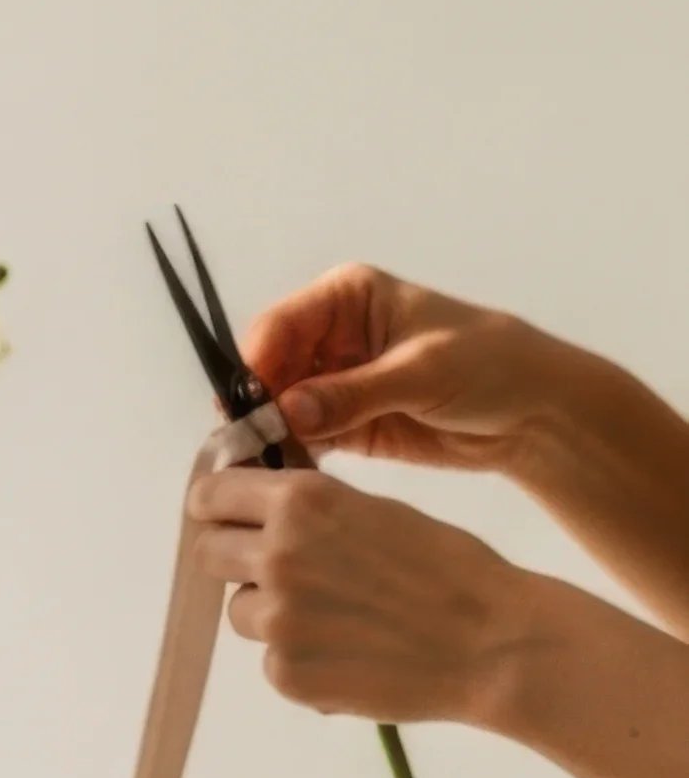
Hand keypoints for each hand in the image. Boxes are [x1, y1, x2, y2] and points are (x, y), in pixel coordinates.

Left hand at [188, 464, 533, 724]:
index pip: (211, 496)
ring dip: (272, 612)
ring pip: (241, 612)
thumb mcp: (374, 510)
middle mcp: (278, 557)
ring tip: (337, 616)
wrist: (489, 642)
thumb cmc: (446, 568)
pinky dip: (300, 658)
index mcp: (301, 503)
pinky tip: (351, 653)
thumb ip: (310, 510)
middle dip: (235, 558)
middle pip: (210, 554)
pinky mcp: (286, 675)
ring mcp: (277, 622)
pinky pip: (271, 660)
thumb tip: (260, 506)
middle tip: (277, 568)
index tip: (225, 514)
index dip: (216, 505)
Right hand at [241, 265, 562, 474]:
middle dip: (257, 410)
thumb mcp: (420, 372)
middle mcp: (331, 336)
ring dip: (270, 439)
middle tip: (248, 452)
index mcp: (346, 298)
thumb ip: (353, 392)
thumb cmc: (487, 365)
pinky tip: (289, 479)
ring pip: (279, 410)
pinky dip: (292, 459)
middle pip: (269, 370)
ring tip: (265, 472)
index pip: (279, 327)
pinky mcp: (344, 425)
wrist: (530, 411)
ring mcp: (334, 383)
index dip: (256, 367)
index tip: (247, 412)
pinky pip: (302, 440)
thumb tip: (287, 409)